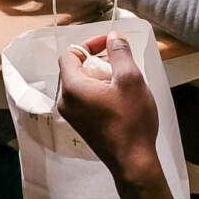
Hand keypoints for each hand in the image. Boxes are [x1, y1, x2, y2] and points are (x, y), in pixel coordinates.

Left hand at [58, 31, 176, 198]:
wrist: (133, 162)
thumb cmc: (131, 121)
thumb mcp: (131, 79)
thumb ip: (120, 53)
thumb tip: (113, 36)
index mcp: (72, 87)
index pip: (70, 53)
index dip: (90, 43)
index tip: (111, 43)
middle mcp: (66, 101)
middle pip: (75, 68)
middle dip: (98, 59)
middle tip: (121, 61)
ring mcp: (72, 115)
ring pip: (82, 83)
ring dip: (101, 75)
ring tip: (124, 78)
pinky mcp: (82, 125)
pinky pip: (85, 98)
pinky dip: (99, 90)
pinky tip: (120, 96)